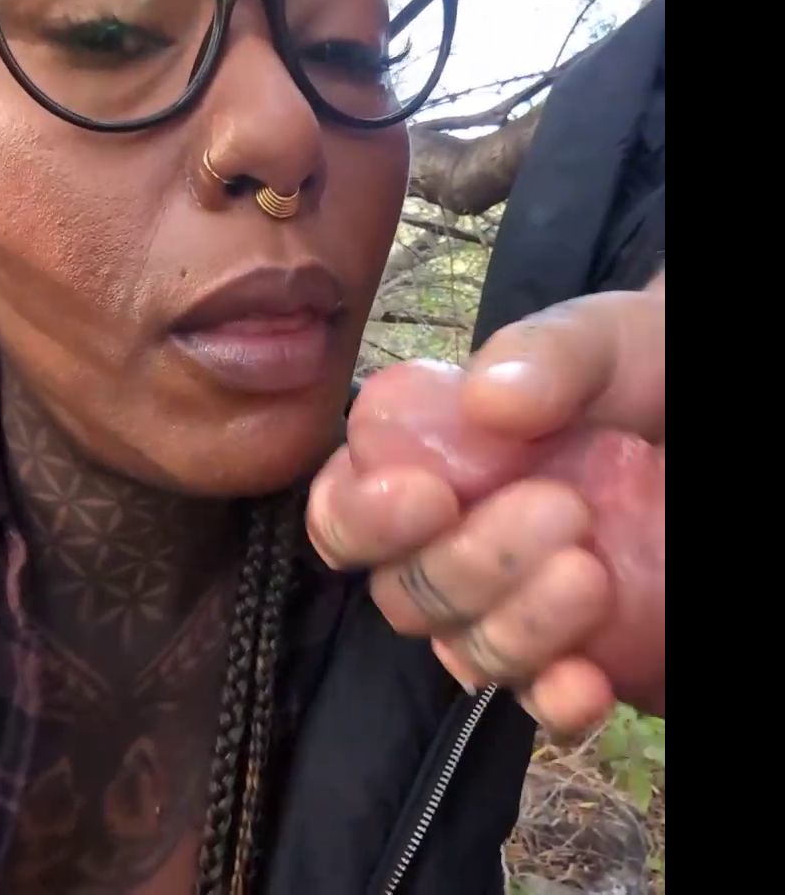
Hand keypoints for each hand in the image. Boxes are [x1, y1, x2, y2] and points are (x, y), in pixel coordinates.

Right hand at [308, 274, 663, 732]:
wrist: (702, 424)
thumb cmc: (649, 369)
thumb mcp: (611, 343)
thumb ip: (551, 355)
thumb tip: (487, 402)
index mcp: (434, 462)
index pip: (346, 511)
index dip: (361, 518)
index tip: (428, 494)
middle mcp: (457, 541)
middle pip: (404, 594)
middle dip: (465, 564)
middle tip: (561, 507)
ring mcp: (515, 606)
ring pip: (465, 653)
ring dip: (514, 627)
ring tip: (591, 572)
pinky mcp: (579, 656)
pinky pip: (539, 705)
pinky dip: (553, 704)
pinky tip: (587, 685)